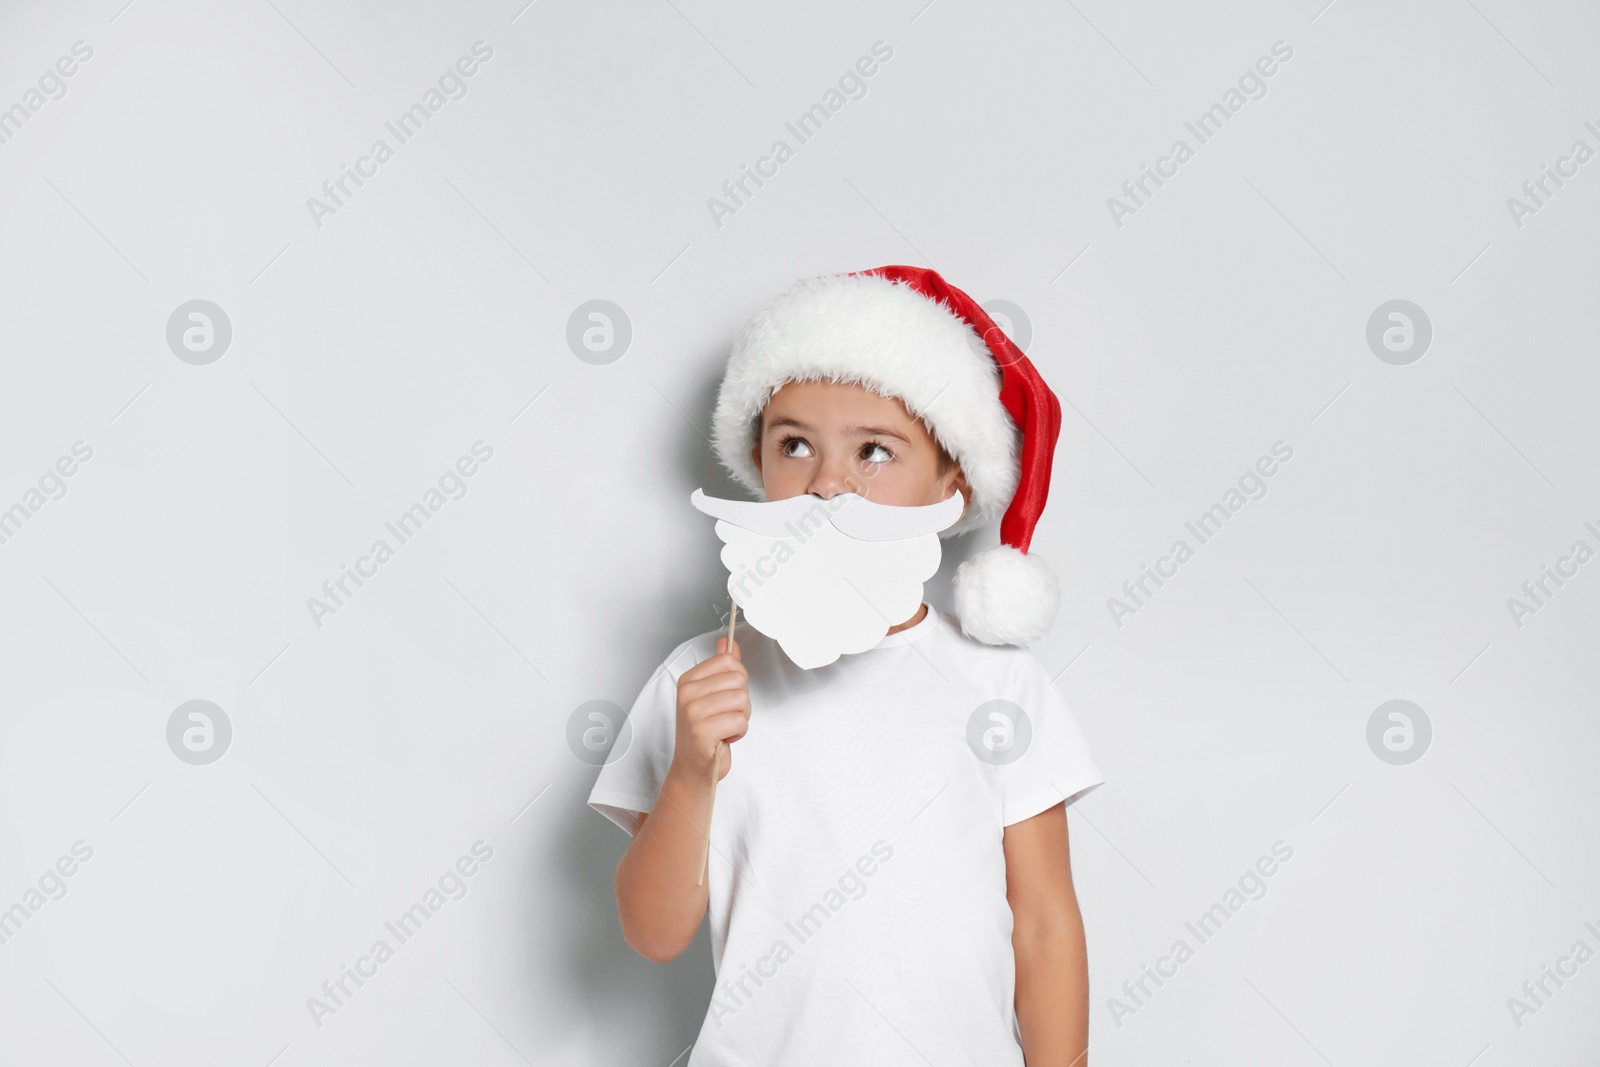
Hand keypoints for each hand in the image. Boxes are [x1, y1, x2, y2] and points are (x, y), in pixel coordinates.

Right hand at [670, 636, 748, 783]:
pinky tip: (724, 738)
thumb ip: (722, 668)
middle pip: (738, 680)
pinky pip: (740, 721)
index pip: (728, 661)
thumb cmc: (705, 733)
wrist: (694, 768)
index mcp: (689, 680)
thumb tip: (728, 643)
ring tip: (725, 727)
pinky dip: (739, 732)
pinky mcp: (701, 731)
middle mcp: (687, 693)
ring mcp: (692, 712)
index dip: (739, 680)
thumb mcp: (713, 696)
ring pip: (742, 700)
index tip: (727, 697)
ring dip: (742, 718)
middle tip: (726, 716)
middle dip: (742, 701)